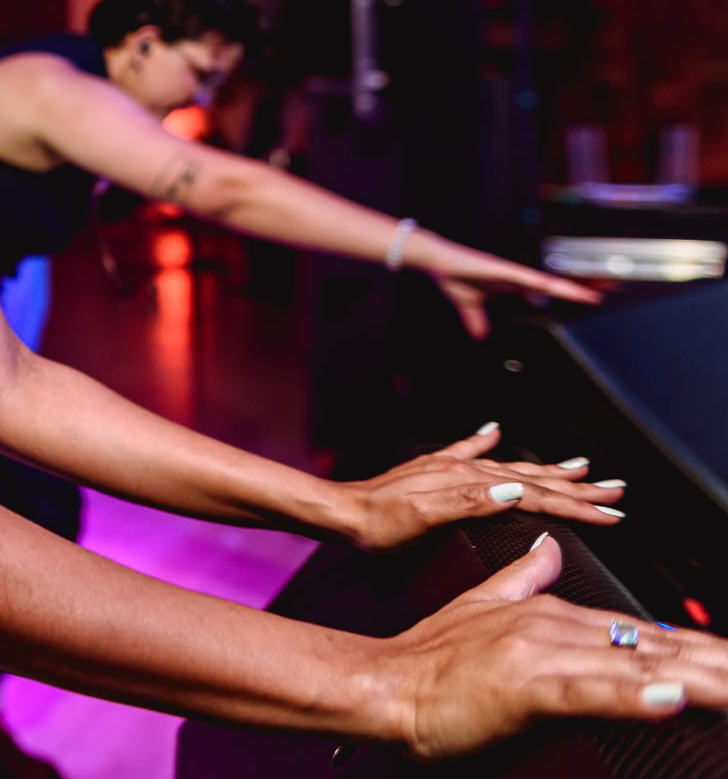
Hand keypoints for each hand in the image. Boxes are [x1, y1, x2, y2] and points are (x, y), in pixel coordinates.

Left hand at [342, 423, 624, 552]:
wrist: (340, 512)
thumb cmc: (377, 524)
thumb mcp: (424, 519)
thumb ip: (470, 503)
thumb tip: (515, 490)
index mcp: (468, 484)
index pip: (535, 494)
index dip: (576, 505)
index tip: (611, 512)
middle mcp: (462, 470)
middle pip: (532, 477)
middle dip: (576, 486)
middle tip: (615, 488)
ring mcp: (448, 468)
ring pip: (511, 467)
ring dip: (547, 469)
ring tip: (579, 465)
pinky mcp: (431, 471)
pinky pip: (467, 450)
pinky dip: (485, 441)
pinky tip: (494, 431)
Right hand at [382, 536, 727, 758]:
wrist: (384, 682)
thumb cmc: (428, 659)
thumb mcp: (479, 605)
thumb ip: (521, 576)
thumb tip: (547, 548)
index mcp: (547, 612)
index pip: (640, 631)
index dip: (696, 646)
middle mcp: (553, 625)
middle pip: (653, 645)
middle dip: (714, 661)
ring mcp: (541, 652)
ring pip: (635, 665)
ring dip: (697, 678)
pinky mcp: (527, 685)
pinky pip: (592, 691)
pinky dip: (636, 694)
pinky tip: (674, 697)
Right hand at [424, 240, 600, 338]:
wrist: (438, 262)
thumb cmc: (454, 276)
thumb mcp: (469, 306)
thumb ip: (476, 321)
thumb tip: (479, 336)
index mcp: (512, 284)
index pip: (546, 290)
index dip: (567, 294)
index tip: (588, 299)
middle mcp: (517, 277)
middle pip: (554, 285)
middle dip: (577, 290)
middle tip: (603, 295)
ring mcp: (512, 272)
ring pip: (546, 282)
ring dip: (568, 289)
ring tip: (590, 295)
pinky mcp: (501, 269)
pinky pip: (526, 277)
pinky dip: (542, 283)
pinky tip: (555, 287)